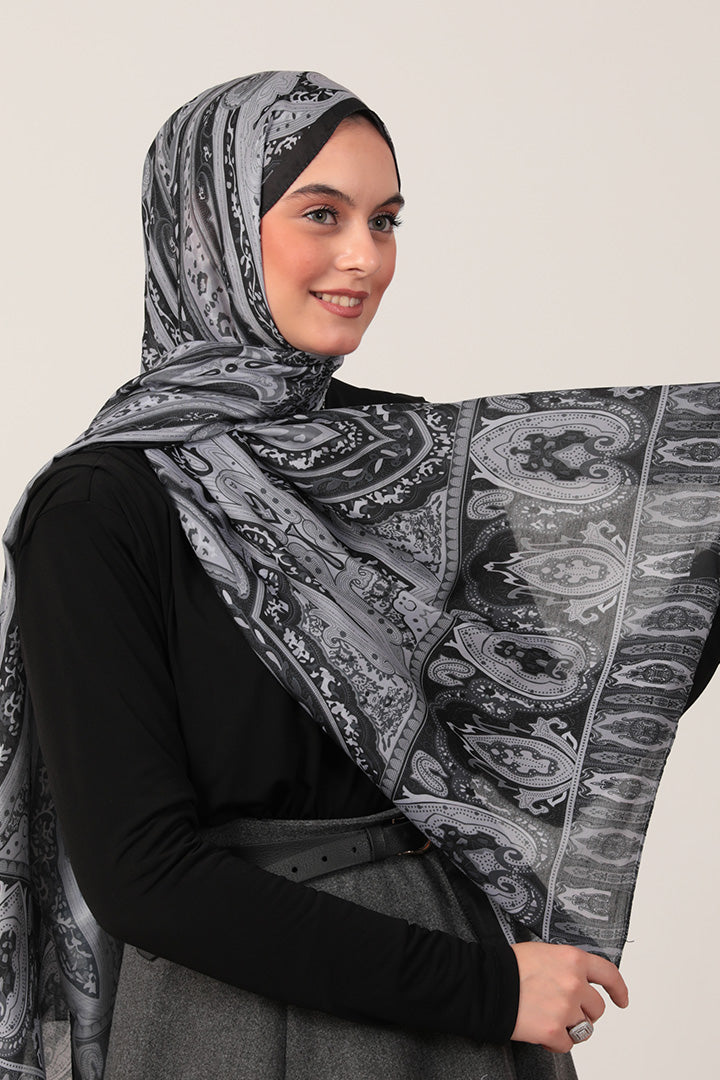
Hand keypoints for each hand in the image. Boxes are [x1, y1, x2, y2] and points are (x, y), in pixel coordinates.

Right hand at [510, 941, 628, 1052]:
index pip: (609, 974)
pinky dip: (555, 1041)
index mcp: (572, 960)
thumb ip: (565, 965)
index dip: (618, 989)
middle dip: (584, 1012)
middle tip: (564, 1010)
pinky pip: (567, 1044)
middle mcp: (574, 984)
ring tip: (549, 1018)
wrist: (487, 984)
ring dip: (570, 1027)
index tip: (621, 999)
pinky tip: (541, 1030)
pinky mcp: (554, 1031)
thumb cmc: (509, 966)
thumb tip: (577, 979)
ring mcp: (566, 1009)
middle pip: (597, 1007)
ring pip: (584, 1028)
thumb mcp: (543, 953)